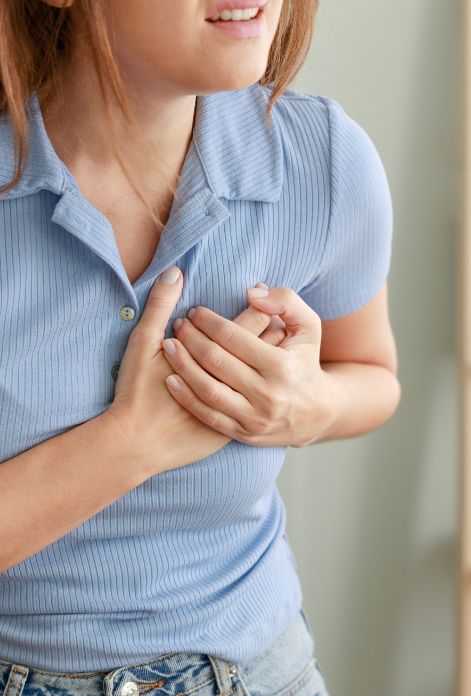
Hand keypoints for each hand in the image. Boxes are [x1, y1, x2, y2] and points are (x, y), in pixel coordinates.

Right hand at [105, 273, 290, 478]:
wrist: (133, 445)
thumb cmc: (136, 391)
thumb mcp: (143, 344)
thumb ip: (160, 306)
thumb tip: (175, 272)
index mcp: (214, 360)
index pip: (245, 327)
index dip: (254, 306)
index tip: (256, 291)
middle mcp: (235, 387)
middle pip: (262, 348)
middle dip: (271, 325)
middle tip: (274, 308)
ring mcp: (240, 412)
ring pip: (267, 374)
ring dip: (274, 351)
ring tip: (278, 331)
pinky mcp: (237, 430)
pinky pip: (261, 397)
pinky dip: (265, 380)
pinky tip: (266, 368)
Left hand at [161, 285, 338, 447]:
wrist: (316, 414)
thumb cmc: (305, 361)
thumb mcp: (309, 326)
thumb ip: (285, 301)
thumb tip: (252, 293)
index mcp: (281, 366)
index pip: (233, 338)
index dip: (208, 321)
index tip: (194, 311)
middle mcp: (268, 394)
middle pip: (216, 361)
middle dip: (191, 339)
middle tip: (178, 325)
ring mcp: (254, 418)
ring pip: (207, 389)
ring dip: (182, 365)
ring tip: (168, 346)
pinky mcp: (244, 434)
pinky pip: (207, 415)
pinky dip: (186, 397)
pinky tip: (171, 379)